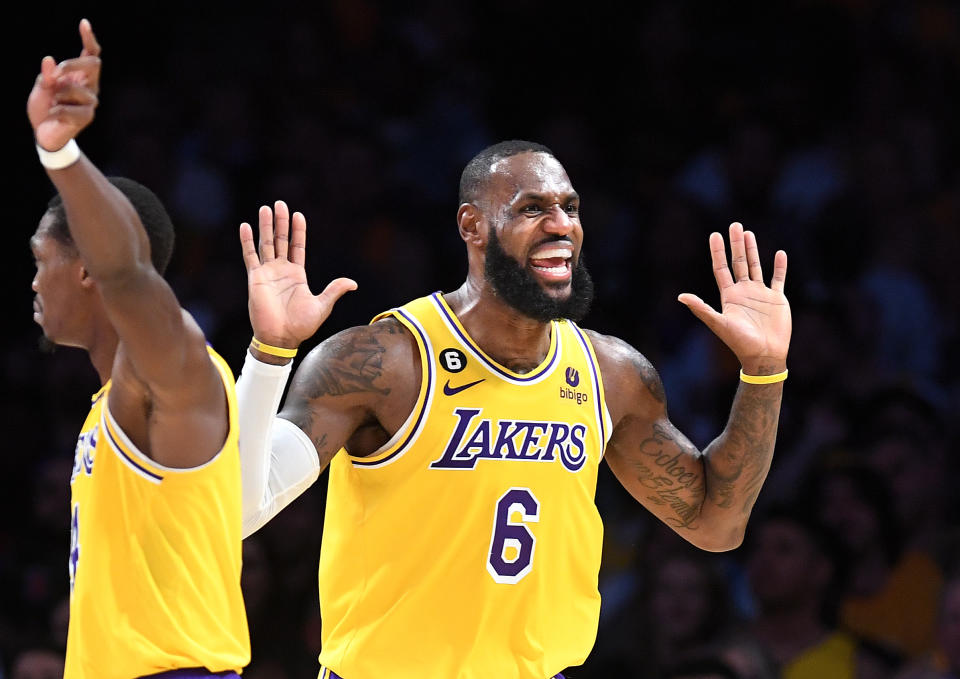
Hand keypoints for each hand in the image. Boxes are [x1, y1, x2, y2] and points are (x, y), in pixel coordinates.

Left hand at [27, 18, 101, 150]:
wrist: (45, 133)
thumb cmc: (44, 108)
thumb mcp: (42, 88)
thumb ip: (47, 75)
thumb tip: (49, 60)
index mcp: (80, 76)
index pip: (91, 55)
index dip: (89, 39)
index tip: (84, 24)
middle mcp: (90, 87)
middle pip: (93, 64)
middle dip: (72, 64)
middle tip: (54, 74)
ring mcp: (90, 102)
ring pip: (77, 89)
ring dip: (59, 94)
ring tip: (53, 104)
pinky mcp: (87, 117)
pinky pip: (68, 108)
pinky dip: (55, 111)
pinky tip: (53, 116)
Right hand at [239, 201, 356, 348]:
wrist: (281, 338)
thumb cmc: (301, 325)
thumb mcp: (322, 305)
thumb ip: (335, 290)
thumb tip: (354, 283)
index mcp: (297, 275)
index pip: (297, 247)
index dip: (298, 231)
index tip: (298, 215)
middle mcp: (281, 271)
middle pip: (281, 240)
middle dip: (281, 222)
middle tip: (280, 203)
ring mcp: (268, 273)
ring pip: (266, 243)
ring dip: (266, 226)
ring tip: (265, 208)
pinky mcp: (255, 278)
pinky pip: (250, 256)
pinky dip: (247, 241)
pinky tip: (245, 226)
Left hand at [678, 222, 790, 373]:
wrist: (764, 355)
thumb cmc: (739, 342)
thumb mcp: (719, 323)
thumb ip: (701, 309)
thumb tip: (680, 297)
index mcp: (729, 296)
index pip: (721, 268)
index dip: (717, 252)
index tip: (714, 234)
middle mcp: (743, 292)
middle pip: (738, 262)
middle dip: (735, 244)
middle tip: (734, 225)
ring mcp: (760, 294)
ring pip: (755, 266)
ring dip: (752, 250)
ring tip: (748, 233)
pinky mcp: (777, 299)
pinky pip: (779, 278)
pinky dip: (779, 266)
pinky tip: (779, 254)